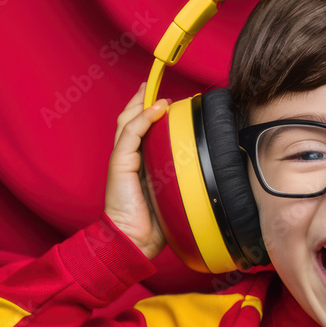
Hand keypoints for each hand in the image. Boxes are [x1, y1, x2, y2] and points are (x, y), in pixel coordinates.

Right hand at [104, 83, 169, 260]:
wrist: (133, 240)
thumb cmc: (154, 222)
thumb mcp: (171, 193)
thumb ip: (178, 177)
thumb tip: (205, 167)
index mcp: (137, 164)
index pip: (139, 131)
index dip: (147, 113)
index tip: (162, 101)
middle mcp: (127, 158)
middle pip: (130, 121)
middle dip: (140, 101)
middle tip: (151, 87)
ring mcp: (122, 159)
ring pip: (128, 123)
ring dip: (141, 104)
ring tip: (155, 93)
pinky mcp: (120, 164)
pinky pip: (131, 135)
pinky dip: (143, 119)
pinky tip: (156, 109)